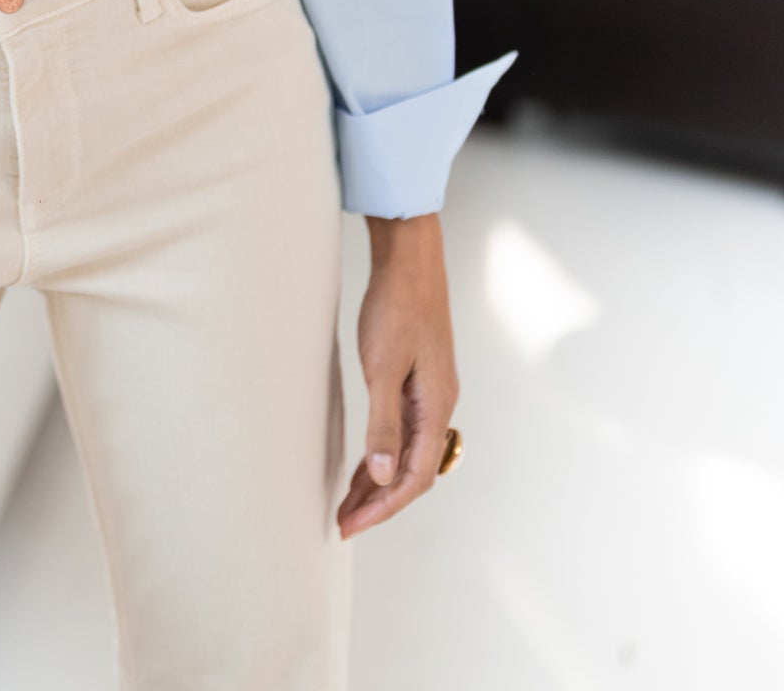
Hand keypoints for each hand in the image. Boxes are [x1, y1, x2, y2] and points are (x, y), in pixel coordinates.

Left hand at [336, 211, 457, 539]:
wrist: (409, 259)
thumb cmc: (397, 305)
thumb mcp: (383, 366)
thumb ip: (383, 422)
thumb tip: (383, 475)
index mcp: (437, 406)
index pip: (414, 477)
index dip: (384, 506)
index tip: (352, 524)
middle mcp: (440, 405)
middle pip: (412, 471)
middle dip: (379, 501)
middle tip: (343, 522)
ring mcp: (431, 393)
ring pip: (407, 452)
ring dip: (378, 480)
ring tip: (347, 503)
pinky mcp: (418, 380)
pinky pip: (402, 430)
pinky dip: (381, 452)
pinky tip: (363, 464)